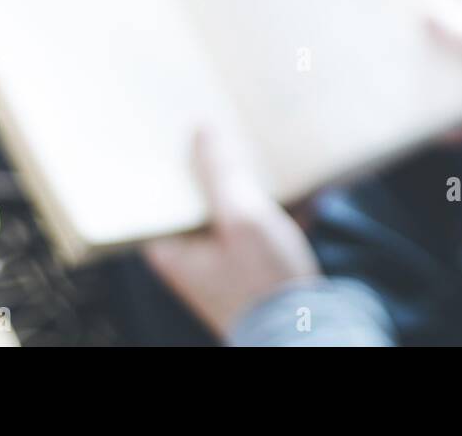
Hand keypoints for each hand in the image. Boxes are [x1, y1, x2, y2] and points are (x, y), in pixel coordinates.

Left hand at [143, 128, 320, 337]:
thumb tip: (202, 130)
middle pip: (195, 202)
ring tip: (264, 157)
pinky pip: (258, 230)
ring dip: (249, 189)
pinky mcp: (252, 271)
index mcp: (170, 249)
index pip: (156, 197)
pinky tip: (303, 192)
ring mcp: (221, 266)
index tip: (176, 133)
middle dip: (213, 171)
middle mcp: (189, 260)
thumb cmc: (263, 280)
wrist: (305, 331)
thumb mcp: (242, 216)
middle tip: (222, 134)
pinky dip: (275, 212)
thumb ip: (220, 172)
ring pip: (229, 214)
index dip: (166, 165)